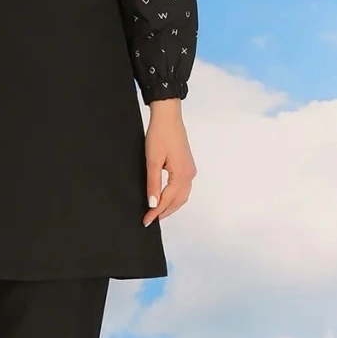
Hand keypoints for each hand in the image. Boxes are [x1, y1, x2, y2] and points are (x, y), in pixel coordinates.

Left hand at [143, 100, 195, 224]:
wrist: (168, 117)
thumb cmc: (160, 134)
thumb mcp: (152, 161)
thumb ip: (153, 184)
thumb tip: (152, 203)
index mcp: (181, 174)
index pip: (167, 200)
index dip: (156, 212)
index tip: (146, 220)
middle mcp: (189, 174)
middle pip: (178, 201)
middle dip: (164, 212)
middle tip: (150, 219)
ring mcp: (190, 170)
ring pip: (182, 196)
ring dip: (170, 205)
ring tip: (157, 212)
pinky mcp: (187, 166)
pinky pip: (183, 188)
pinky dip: (174, 197)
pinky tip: (165, 197)